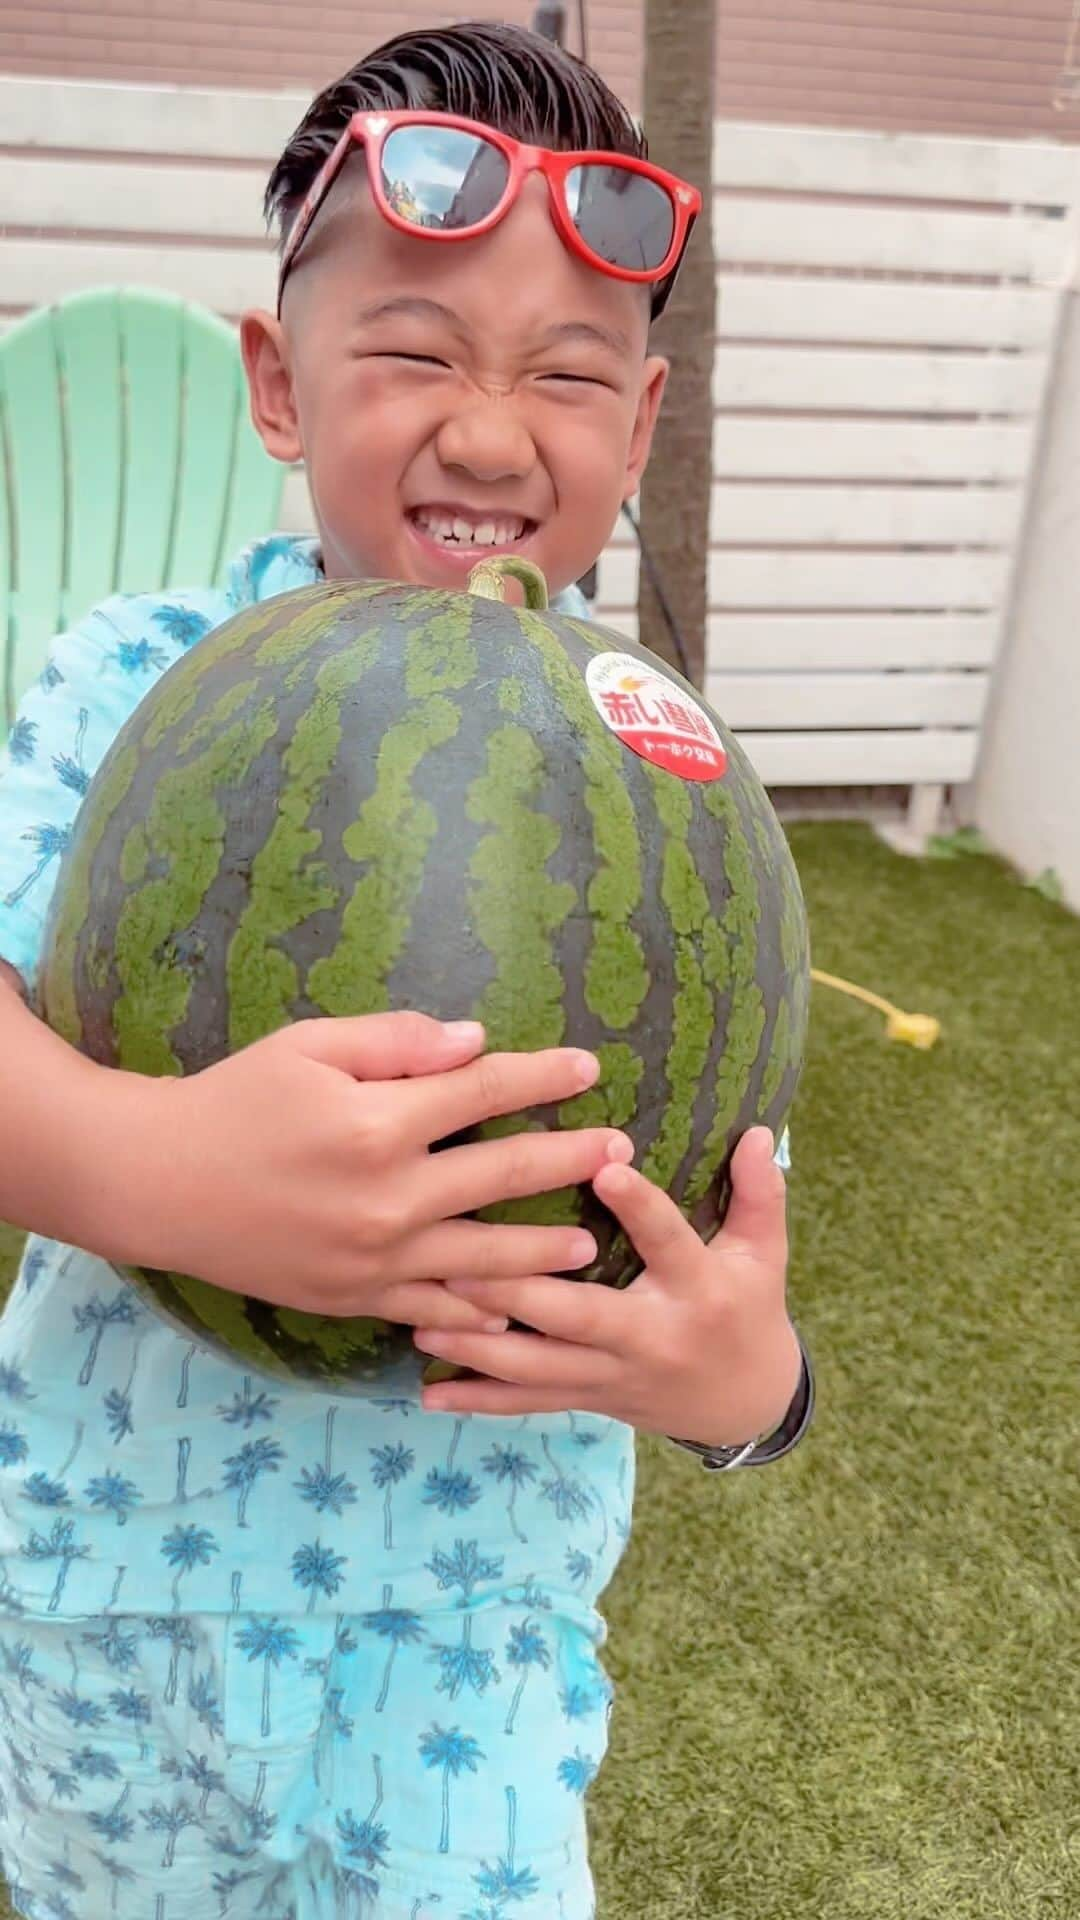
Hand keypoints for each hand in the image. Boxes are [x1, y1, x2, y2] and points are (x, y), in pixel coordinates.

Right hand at [107, 1014, 631, 1335]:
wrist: (160, 1183)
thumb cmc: (235, 1099)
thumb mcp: (308, 1045)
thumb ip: (398, 1043)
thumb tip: (478, 1040)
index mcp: (379, 1123)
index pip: (484, 1092)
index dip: (541, 1076)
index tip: (589, 1067)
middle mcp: (389, 1197)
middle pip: (503, 1174)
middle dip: (571, 1159)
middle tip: (622, 1148)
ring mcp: (375, 1259)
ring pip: (485, 1258)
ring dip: (545, 1249)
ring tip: (591, 1247)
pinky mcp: (356, 1298)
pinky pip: (435, 1310)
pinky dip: (479, 1314)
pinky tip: (514, 1312)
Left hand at [414, 1127, 802, 1445]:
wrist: (744, 1400)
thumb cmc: (748, 1307)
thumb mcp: (766, 1252)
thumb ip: (761, 1193)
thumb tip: (759, 1132)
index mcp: (698, 1290)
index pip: (670, 1243)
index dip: (641, 1208)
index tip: (605, 1166)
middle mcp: (650, 1337)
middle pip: (579, 1316)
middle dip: (517, 1292)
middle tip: (458, 1259)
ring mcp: (614, 1377)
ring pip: (540, 1369)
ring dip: (479, 1348)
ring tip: (421, 1323)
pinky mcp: (590, 1400)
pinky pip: (529, 1406)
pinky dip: (480, 1402)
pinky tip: (429, 1393)